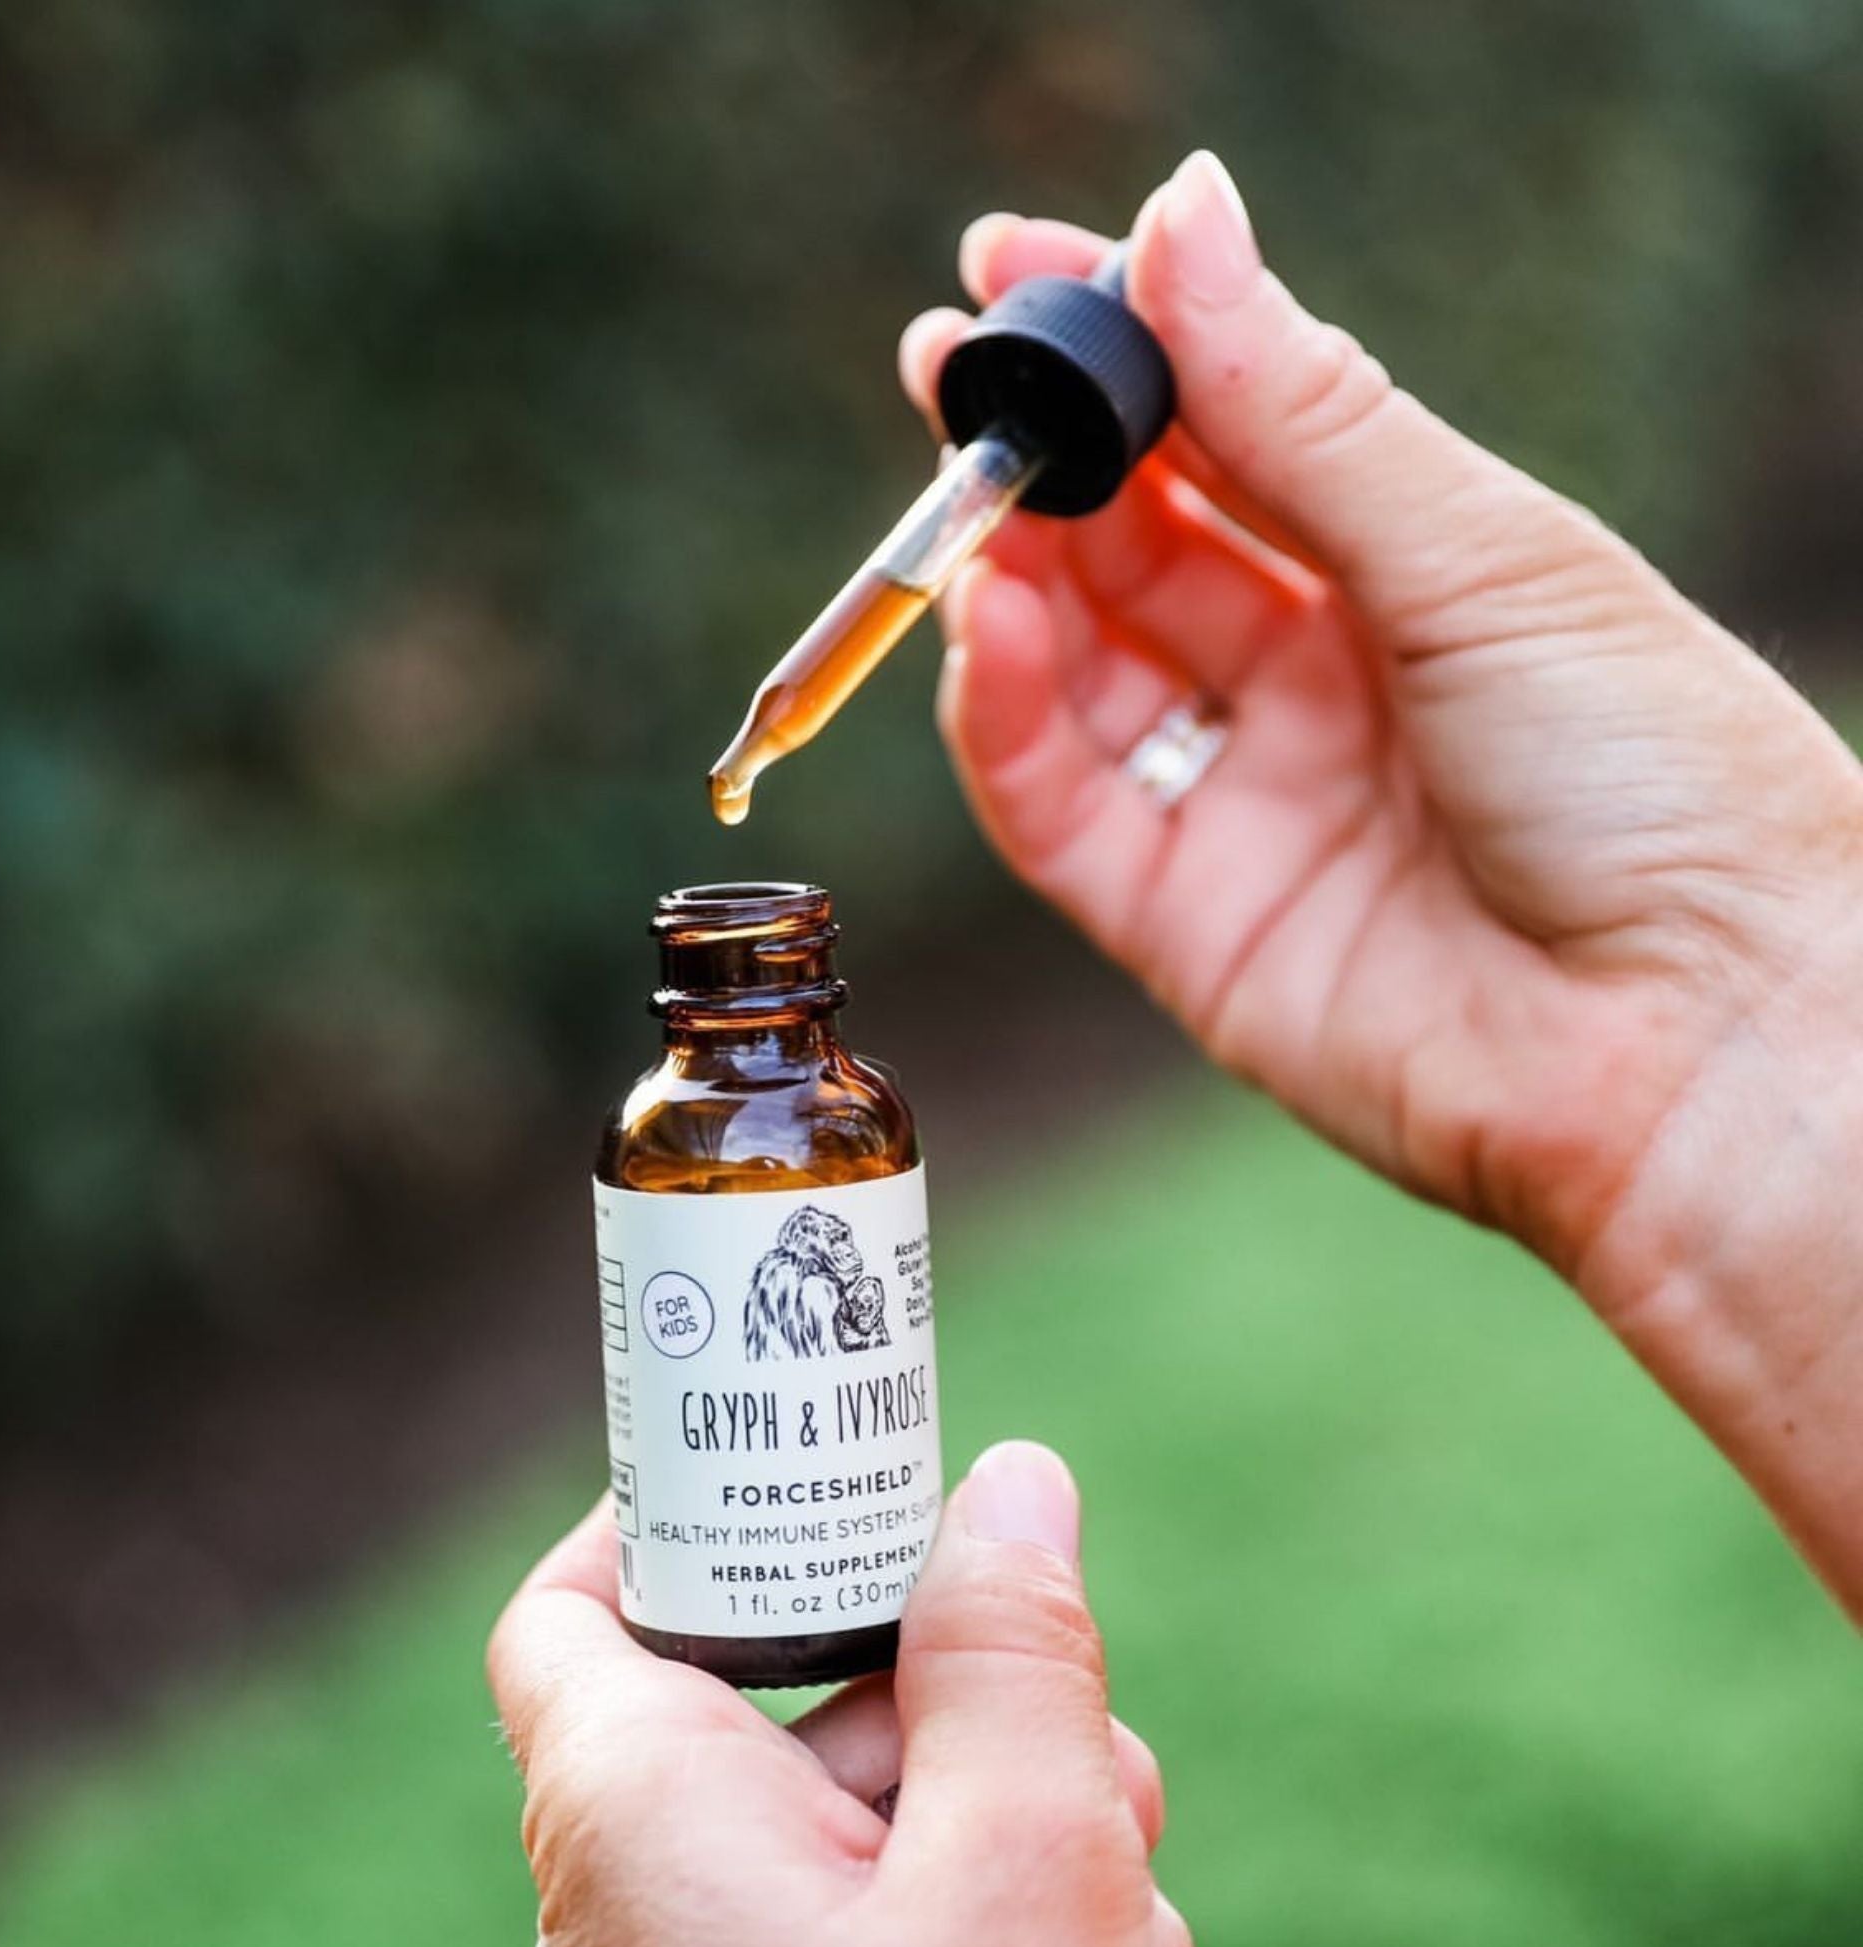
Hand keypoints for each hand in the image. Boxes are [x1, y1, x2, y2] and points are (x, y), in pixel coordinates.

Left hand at [488, 1442, 1200, 1946]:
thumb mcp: (1024, 1858)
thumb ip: (1013, 1650)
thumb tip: (1012, 1477)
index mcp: (639, 1807)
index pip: (581, 1605)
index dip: (673, 1510)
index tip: (806, 1460)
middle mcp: (654, 1897)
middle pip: (792, 1701)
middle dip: (954, 1699)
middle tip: (1082, 1737)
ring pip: (877, 1823)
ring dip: (1013, 1830)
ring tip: (1114, 1910)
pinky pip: (896, 1941)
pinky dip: (1001, 1933)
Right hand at [899, 154, 1862, 1611]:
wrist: (1693, 1035)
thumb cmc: (1652, 774)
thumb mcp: (1478, 554)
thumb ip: (1304, 410)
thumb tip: (1183, 212)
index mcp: (1407, 580)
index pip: (1226, 440)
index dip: (1121, 355)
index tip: (1015, 265)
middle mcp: (1314, 689)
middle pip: (1135, 552)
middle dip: (1040, 458)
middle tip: (952, 369)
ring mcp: (1242, 807)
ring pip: (1079, 673)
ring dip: (1009, 578)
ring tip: (965, 493)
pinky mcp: (1183, 926)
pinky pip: (1055, 807)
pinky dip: (1001, 715)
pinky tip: (986, 619)